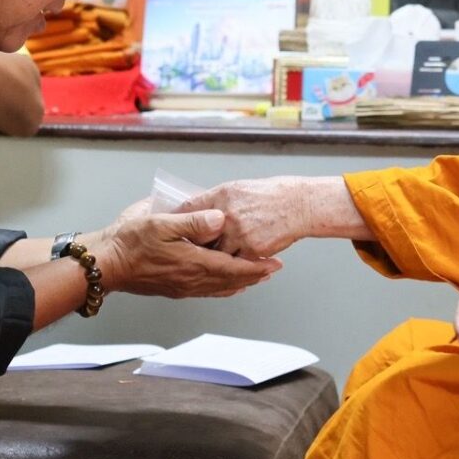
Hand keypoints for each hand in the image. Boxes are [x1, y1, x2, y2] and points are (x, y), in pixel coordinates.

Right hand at [93, 209, 280, 299]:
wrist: (106, 264)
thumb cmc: (129, 242)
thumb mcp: (161, 222)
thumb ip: (194, 222)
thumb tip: (221, 220)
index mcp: (193, 263)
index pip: (234, 267)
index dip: (257, 266)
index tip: (275, 263)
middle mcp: (192, 280)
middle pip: (232, 281)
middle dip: (254, 275)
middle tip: (273, 269)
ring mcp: (183, 287)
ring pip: (221, 288)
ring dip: (241, 282)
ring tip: (256, 277)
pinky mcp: (174, 289)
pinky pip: (207, 291)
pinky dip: (223, 288)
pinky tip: (226, 286)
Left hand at [178, 178, 324, 259]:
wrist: (297, 204)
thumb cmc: (270, 195)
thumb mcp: (237, 189)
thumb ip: (214, 201)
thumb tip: (195, 209)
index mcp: (221, 197)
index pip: (189, 208)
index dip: (174, 219)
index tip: (161, 226)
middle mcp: (227, 215)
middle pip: (197, 235)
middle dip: (186, 244)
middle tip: (174, 251)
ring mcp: (239, 234)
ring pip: (214, 253)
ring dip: (207, 258)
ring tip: (196, 263)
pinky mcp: (251, 250)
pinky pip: (233, 263)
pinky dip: (228, 266)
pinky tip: (222, 269)